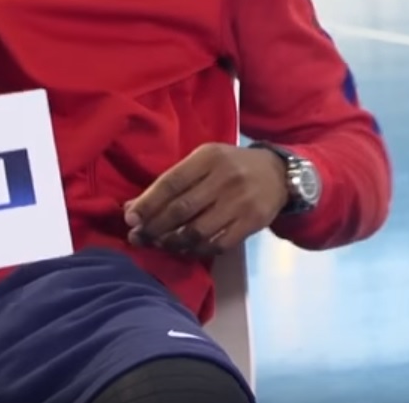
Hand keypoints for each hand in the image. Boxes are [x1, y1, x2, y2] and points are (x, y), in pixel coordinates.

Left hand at [123, 144, 288, 256]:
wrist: (278, 173)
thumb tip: (132, 209)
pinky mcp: (252, 222)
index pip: (171, 183)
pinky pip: (216, 245)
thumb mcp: (205, 162)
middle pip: (181, 209)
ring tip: (160, 244)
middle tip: (139, 238)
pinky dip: (196, 251)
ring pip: (196, 231)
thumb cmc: (232, 166)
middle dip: (154, 227)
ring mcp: (241, 201)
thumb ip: (172, 182)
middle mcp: (225, 177)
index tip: (130, 219)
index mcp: (209, 157)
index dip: (147, 204)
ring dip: (172, 242)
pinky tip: (186, 249)